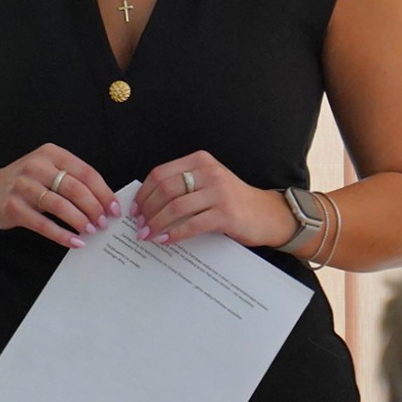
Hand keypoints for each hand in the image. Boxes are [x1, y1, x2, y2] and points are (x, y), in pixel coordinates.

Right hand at [0, 144, 120, 250]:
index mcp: (50, 153)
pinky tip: (74, 242)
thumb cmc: (25, 184)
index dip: (103, 192)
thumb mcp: (46, 171)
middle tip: (104, 223)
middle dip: (94, 208)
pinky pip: (43, 224)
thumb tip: (106, 202)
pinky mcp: (12, 206)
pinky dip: (62, 235)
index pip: (85, 172)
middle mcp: (36, 166)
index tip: (115, 209)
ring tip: (92, 231)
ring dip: (80, 220)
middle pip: (74, 188)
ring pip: (60, 205)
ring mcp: (22, 186)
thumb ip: (72, 180)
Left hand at [128, 151, 296, 248]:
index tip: (134, 210)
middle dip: (147, 210)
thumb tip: (144, 202)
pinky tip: (165, 240)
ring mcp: (219, 192)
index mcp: (200, 160)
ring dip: (156, 224)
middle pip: (165, 190)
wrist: (267, 214)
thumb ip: (182, 185)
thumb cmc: (231, 200)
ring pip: (175, 207)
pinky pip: (191, 224)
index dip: (143, 194)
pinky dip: (174, 234)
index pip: (160, 174)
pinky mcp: (226, 214)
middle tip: (139, 226)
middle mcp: (209, 172)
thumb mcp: (207, 183)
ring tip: (147, 235)